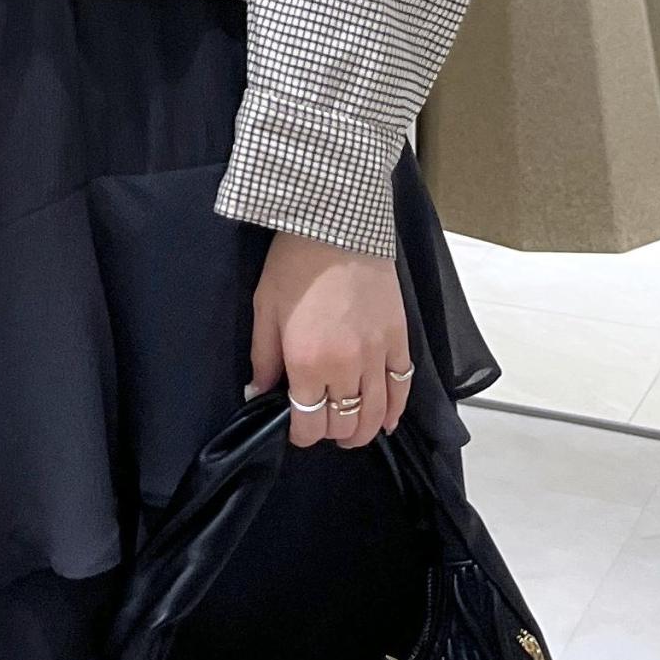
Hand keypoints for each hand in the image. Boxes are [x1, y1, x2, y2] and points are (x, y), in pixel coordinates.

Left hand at [247, 230, 412, 449]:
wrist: (337, 224)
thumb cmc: (294, 263)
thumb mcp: (265, 308)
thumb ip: (262, 358)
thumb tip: (257, 395)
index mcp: (307, 361)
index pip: (309, 422)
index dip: (300, 434)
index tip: (295, 429)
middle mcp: (346, 367)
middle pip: (344, 422)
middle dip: (329, 433)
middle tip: (320, 427)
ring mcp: (378, 355)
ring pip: (377, 414)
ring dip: (363, 431)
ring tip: (351, 432)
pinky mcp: (399, 340)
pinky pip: (402, 387)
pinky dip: (395, 410)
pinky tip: (386, 420)